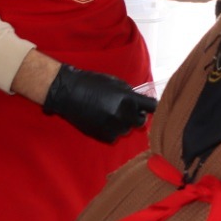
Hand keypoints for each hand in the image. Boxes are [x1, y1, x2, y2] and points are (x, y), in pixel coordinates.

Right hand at [41, 65, 157, 142]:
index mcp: (128, 99)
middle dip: (136, 115)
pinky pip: (114, 137)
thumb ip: (130, 94)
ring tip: (111, 115)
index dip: (149, 106)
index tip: (146, 106)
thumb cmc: (91, 83)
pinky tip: (104, 123)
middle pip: (140, 121)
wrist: (68, 92)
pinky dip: (112, 131)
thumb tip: (139, 102)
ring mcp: (112, 126)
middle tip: (128, 111)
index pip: (152, 106)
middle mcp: (122, 114)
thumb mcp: (116, 83)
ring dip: (123, 124)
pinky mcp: (101, 134)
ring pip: (127, 129)